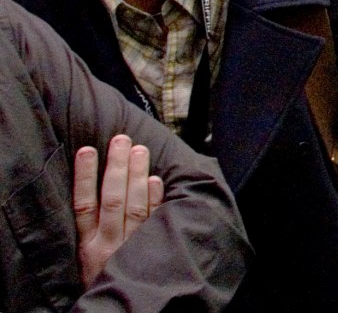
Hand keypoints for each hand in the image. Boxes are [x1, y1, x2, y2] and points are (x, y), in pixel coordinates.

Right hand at [74, 135, 162, 287]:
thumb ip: (94, 228)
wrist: (118, 309)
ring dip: (137, 175)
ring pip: (132, 205)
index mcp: (88, 247)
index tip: (86, 150)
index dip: (84, 176)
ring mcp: (130, 248)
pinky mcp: (150, 252)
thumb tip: (105, 186)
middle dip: (116, 166)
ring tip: (139, 150)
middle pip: (111, 199)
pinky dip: (155, 199)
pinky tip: (156, 180)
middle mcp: (108, 245)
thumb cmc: (105, 279)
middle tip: (121, 139)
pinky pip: (154, 221)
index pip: (83, 204)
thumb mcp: (90, 258)